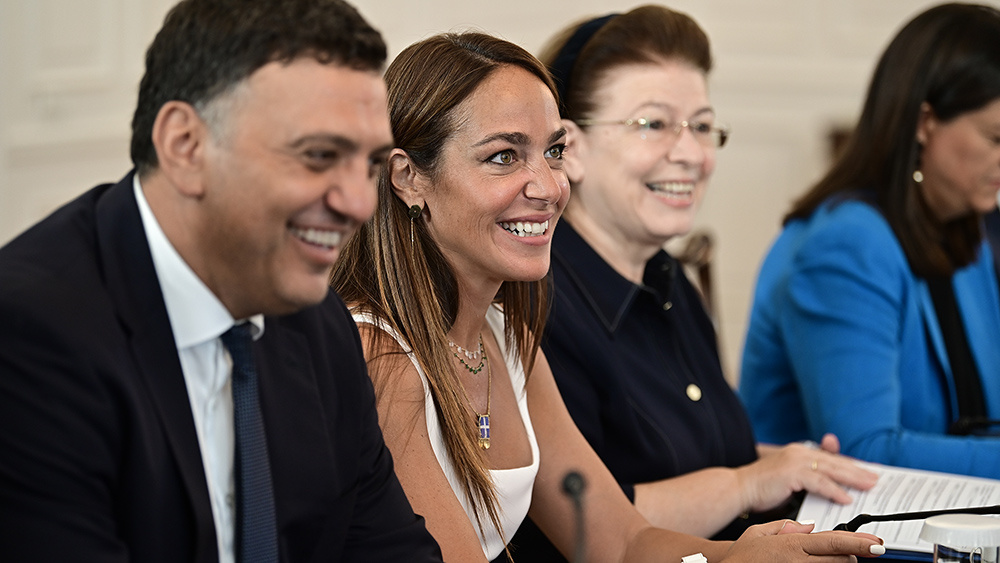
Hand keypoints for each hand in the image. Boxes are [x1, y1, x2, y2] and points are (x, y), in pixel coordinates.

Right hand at [722, 519, 884, 562]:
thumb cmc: (739, 557)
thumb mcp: (758, 533)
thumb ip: (786, 526)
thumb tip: (809, 527)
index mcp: (791, 544)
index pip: (834, 543)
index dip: (859, 543)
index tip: (878, 545)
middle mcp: (798, 561)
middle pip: (841, 560)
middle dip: (849, 556)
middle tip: (848, 553)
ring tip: (817, 560)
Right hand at [737, 434, 877, 512]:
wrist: (739, 488)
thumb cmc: (762, 488)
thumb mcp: (789, 481)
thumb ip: (809, 481)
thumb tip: (829, 490)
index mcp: (798, 452)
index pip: (830, 457)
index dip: (850, 464)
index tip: (866, 471)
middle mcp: (799, 452)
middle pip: (835, 461)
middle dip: (858, 470)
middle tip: (876, 479)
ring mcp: (795, 461)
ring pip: (831, 469)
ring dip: (853, 478)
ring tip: (869, 486)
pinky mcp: (792, 473)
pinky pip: (819, 482)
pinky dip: (835, 491)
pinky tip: (846, 498)